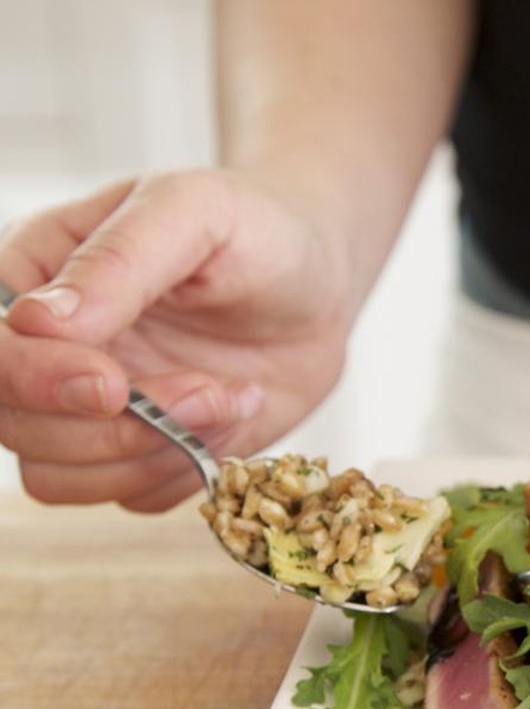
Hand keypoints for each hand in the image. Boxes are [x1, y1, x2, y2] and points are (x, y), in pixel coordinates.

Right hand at [0, 169, 356, 509]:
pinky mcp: (139, 453)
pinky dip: (186, 470)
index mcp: (30, 276)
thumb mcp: (195, 211)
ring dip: (154, 455)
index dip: (35, 381)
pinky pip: (132, 496)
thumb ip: (119, 259)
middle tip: (209, 388)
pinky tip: (235, 413)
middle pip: (15, 425)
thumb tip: (39, 321)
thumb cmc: (254, 229)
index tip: (113, 385)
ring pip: (62, 478)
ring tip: (231, 396)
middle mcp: (46, 351)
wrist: (320, 283)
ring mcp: (87, 409)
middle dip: (115, 427)